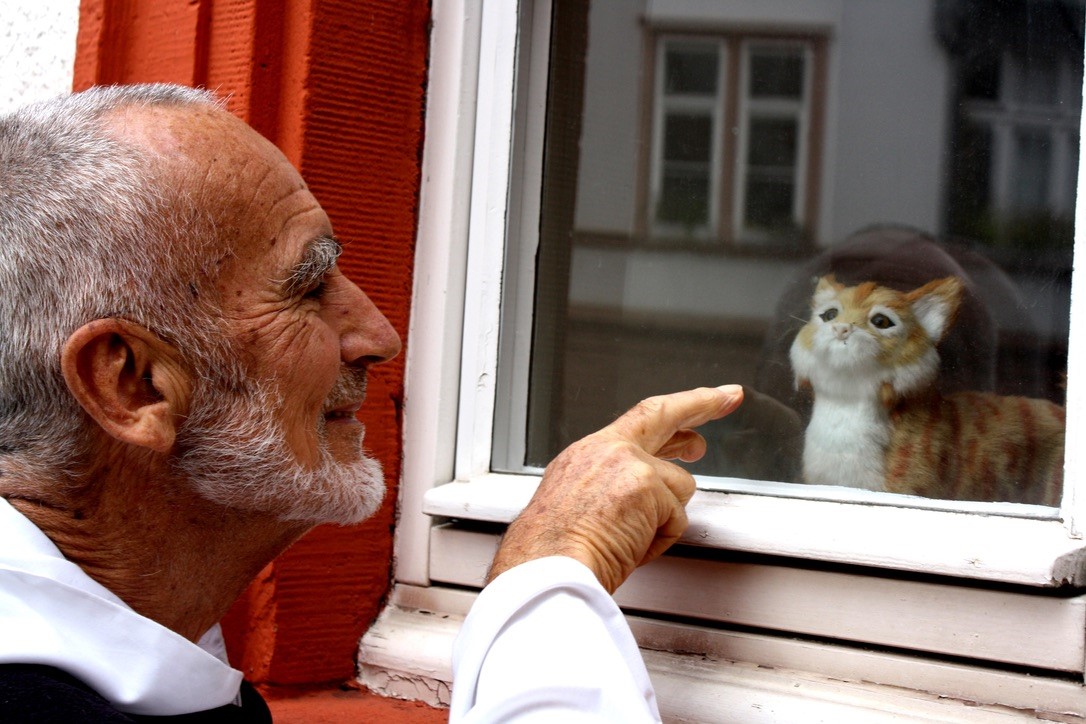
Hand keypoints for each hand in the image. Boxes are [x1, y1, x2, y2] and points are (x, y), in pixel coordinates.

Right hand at [486, 385, 744, 592]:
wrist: (543, 569)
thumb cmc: (552, 554)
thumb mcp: (576, 509)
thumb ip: (613, 493)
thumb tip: (648, 504)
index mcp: (584, 455)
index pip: (636, 422)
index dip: (671, 411)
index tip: (695, 402)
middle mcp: (605, 449)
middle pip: (664, 414)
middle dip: (702, 402)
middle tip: (727, 397)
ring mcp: (627, 462)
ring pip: (678, 489)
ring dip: (663, 521)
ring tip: (626, 541)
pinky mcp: (646, 485)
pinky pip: (676, 518)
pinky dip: (660, 541)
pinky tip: (630, 548)